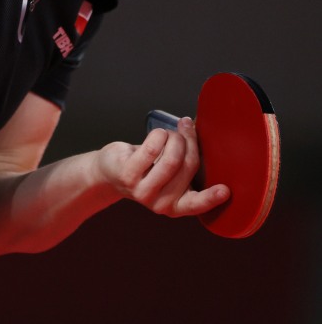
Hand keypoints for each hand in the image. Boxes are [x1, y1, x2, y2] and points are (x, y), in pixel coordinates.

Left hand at [98, 117, 229, 216]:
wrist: (110, 172)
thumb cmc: (145, 168)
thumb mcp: (167, 173)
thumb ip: (184, 161)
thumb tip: (194, 129)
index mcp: (175, 206)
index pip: (196, 205)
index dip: (211, 198)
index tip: (225, 190)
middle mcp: (160, 204)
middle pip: (186, 166)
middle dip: (188, 141)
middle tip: (185, 129)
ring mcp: (143, 192)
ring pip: (171, 158)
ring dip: (174, 137)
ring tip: (169, 133)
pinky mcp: (128, 175)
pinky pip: (152, 148)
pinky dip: (159, 134)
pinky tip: (157, 134)